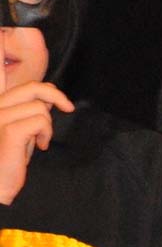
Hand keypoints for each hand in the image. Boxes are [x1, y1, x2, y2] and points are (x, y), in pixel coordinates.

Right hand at [0, 77, 74, 204]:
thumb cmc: (8, 160)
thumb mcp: (20, 130)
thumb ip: (29, 112)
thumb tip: (48, 97)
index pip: (21, 85)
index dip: (45, 88)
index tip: (60, 99)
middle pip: (31, 88)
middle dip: (56, 96)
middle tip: (69, 108)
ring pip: (39, 108)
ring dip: (47, 125)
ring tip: (39, 141)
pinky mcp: (9, 131)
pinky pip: (40, 121)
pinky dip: (46, 133)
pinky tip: (40, 146)